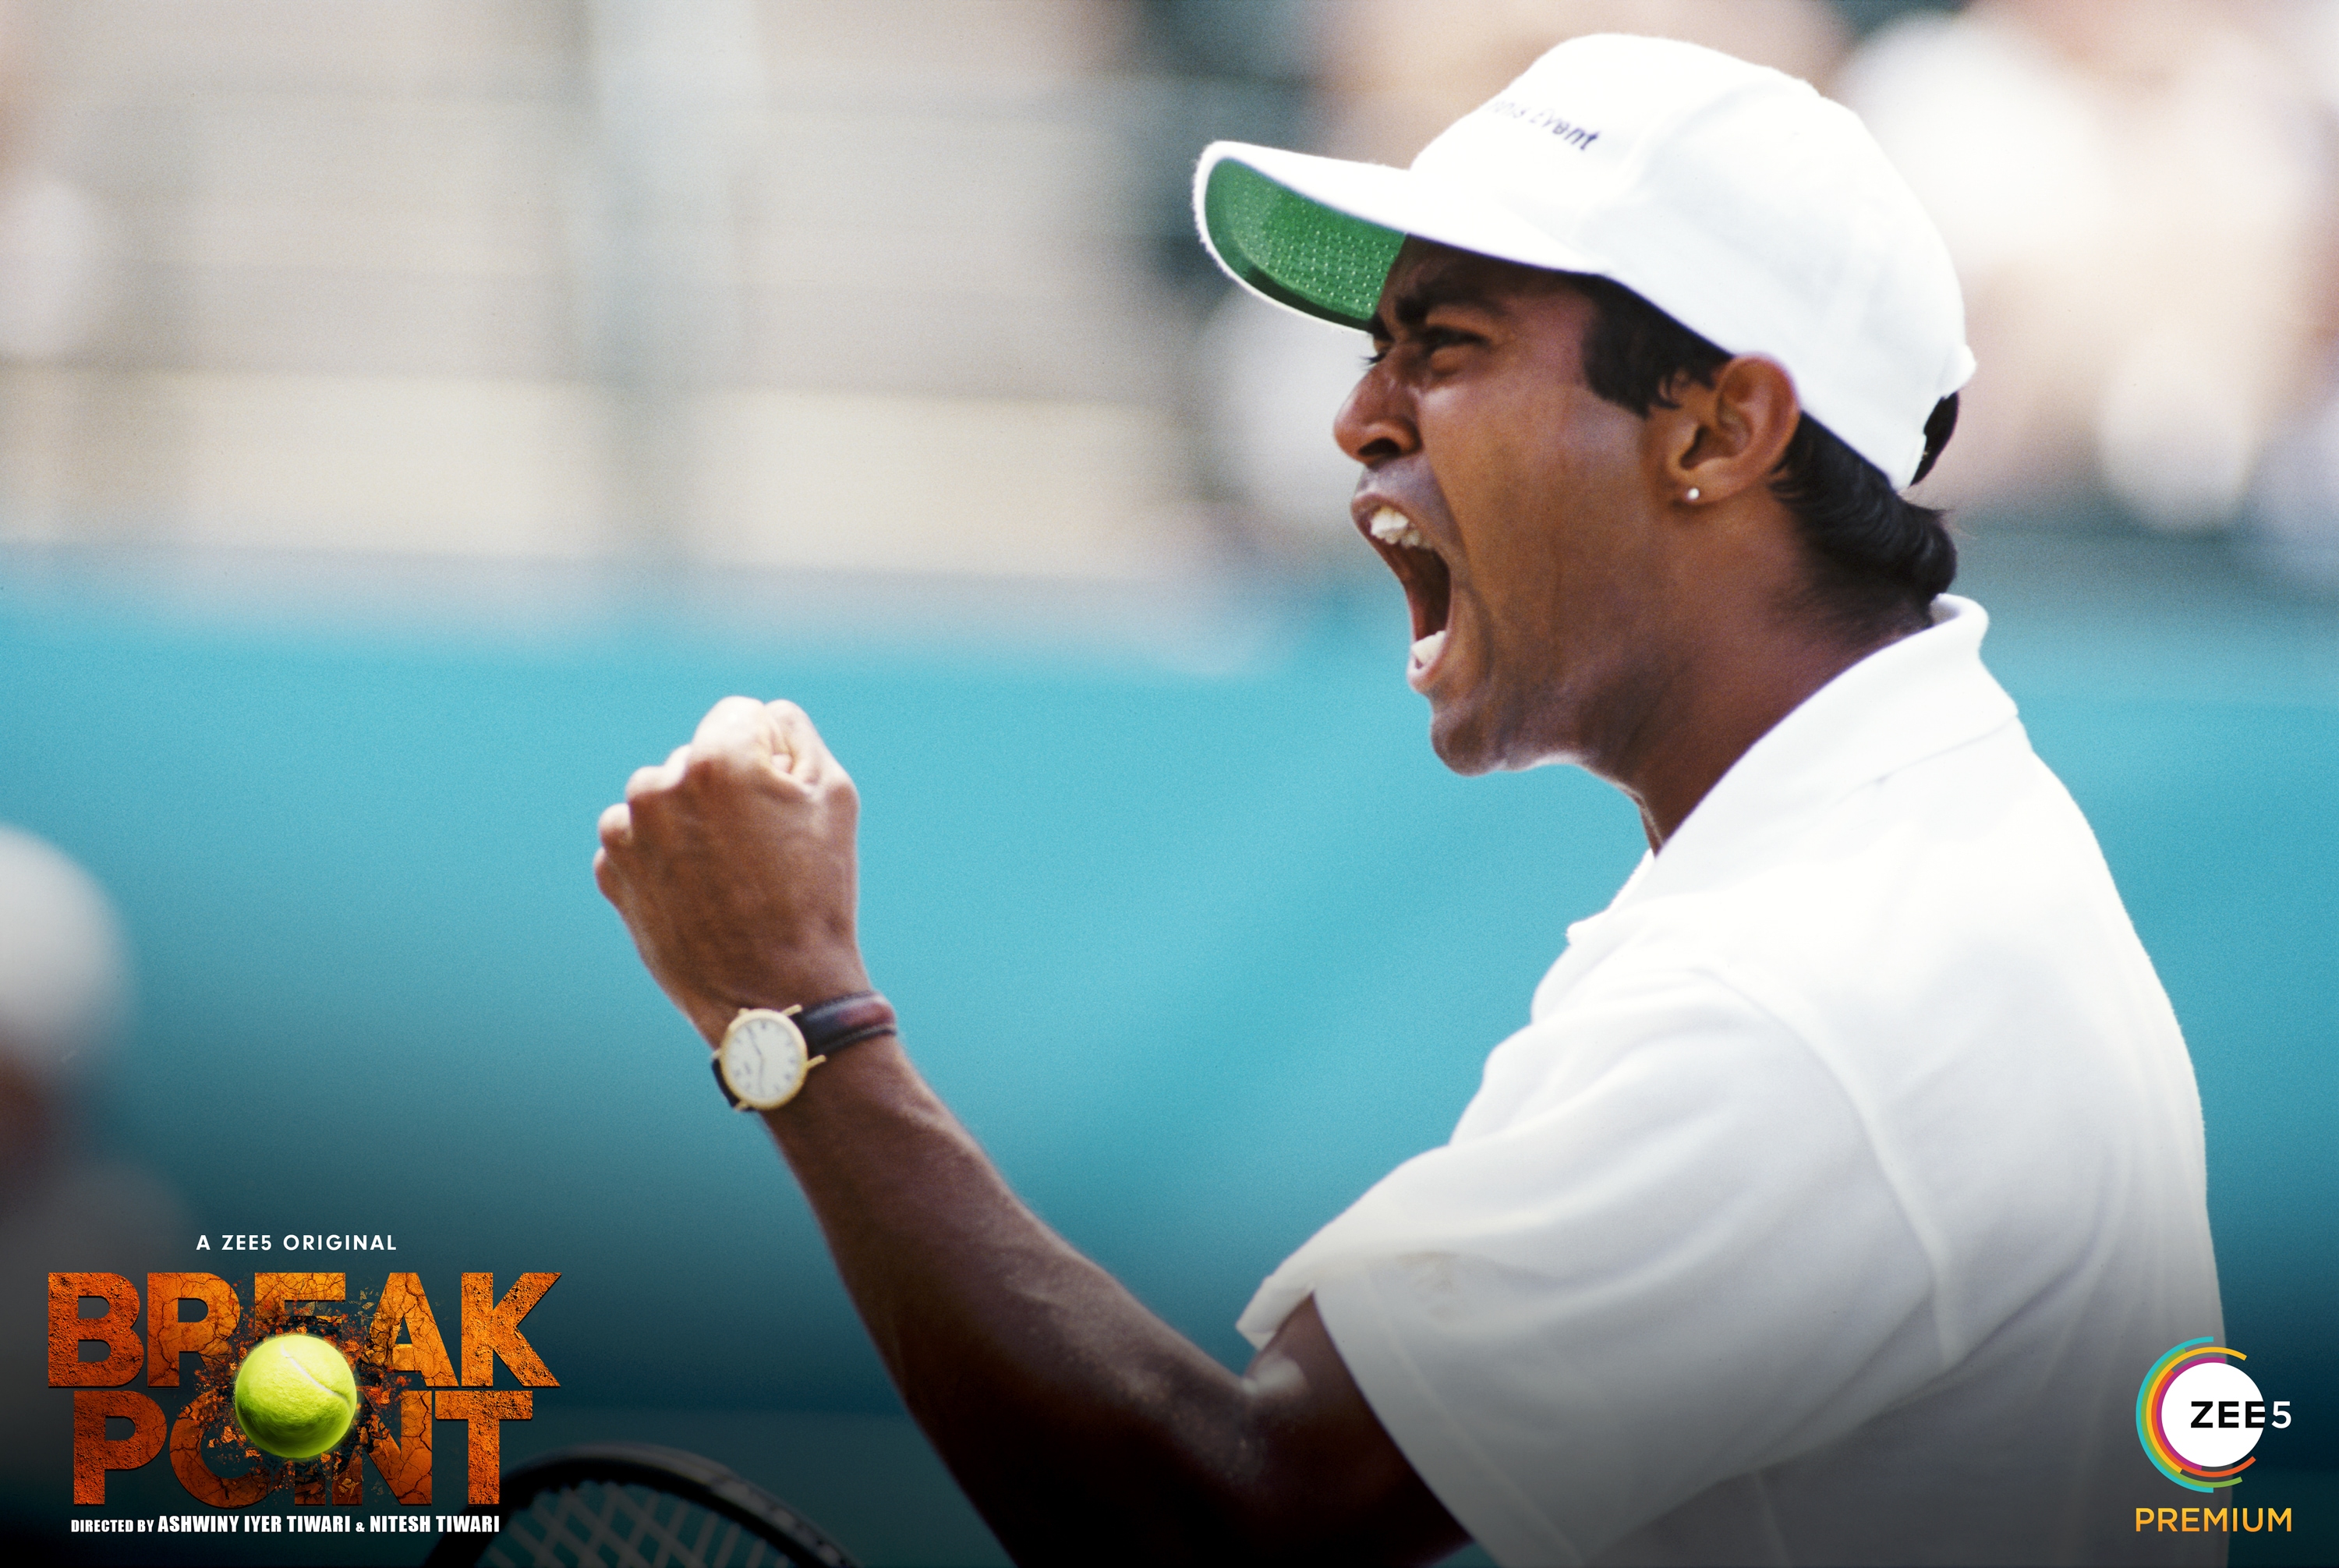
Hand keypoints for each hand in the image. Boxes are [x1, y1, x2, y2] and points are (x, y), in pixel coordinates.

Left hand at [595, 697, 870, 1045]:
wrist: (774, 994)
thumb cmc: (814, 895)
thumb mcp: (834, 797)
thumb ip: (796, 735)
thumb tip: (767, 716)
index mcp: (716, 760)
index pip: (740, 716)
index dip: (770, 754)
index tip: (782, 802)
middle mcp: (659, 787)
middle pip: (699, 758)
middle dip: (726, 790)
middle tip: (761, 850)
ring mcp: (627, 834)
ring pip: (664, 798)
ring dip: (691, 821)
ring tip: (728, 874)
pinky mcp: (611, 874)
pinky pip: (639, 841)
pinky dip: (664, 858)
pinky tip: (699, 894)